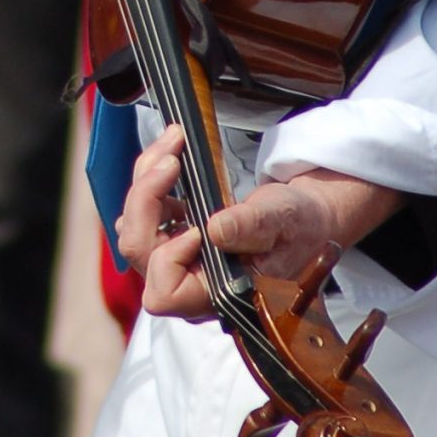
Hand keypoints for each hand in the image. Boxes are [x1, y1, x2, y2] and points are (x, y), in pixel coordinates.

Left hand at [116, 125, 399, 322]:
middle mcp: (188, 281)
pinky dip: (151, 176)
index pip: (163, 292)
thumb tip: (214, 230)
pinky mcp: (173, 234)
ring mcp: (176, 258)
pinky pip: (144, 208)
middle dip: (146, 198)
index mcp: (216, 294)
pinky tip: (172, 153)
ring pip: (132, 223)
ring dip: (146, 180)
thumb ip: (252, 227)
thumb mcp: (283, 221)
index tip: (199, 222)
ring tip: (173, 143)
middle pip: (138, 250)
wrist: (304, 216)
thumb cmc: (299, 226)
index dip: (169, 256)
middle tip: (172, 156)